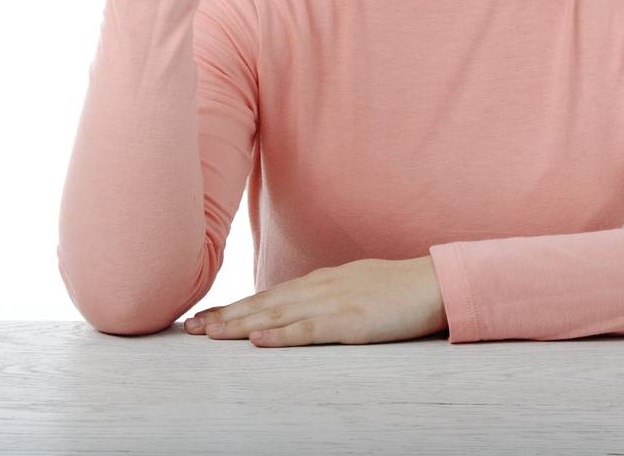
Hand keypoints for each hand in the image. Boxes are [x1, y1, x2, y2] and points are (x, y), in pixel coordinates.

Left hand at [182, 256, 447, 346]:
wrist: (435, 283)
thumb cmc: (399, 290)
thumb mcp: (355, 288)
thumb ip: (326, 297)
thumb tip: (300, 309)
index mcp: (320, 282)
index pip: (268, 296)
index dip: (234, 307)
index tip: (204, 318)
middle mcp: (319, 289)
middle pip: (263, 304)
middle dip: (224, 316)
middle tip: (189, 328)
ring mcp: (333, 304)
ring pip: (276, 315)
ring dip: (240, 325)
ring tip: (209, 335)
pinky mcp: (351, 322)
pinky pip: (309, 331)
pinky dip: (280, 336)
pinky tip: (257, 341)